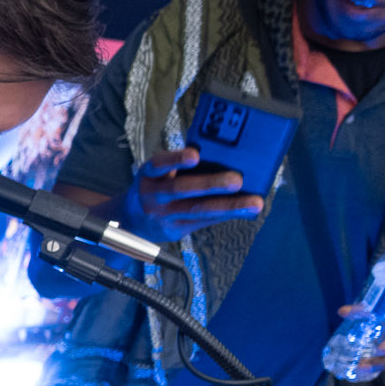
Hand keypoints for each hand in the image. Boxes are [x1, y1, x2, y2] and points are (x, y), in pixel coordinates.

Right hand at [126, 147, 264, 242]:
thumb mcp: (158, 173)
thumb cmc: (155, 188)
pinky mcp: (175, 230)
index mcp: (149, 175)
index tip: (195, 155)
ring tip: (253, 203)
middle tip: (237, 179)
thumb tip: (222, 157)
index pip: (160, 164)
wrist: (131, 220)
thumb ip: (180, 166)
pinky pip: (204, 221)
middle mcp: (153, 195)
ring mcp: (163, 215)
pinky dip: (226, 214)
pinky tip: (244, 211)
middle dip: (211, 184)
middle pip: (181, 189)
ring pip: (197, 210)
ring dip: (228, 206)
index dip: (176, 159)